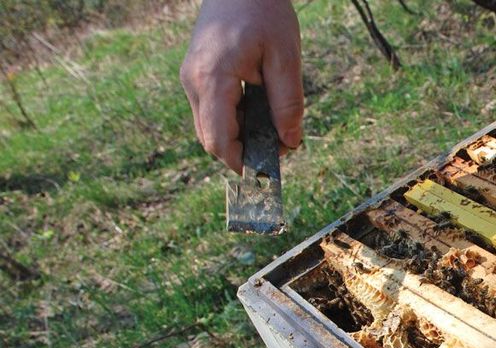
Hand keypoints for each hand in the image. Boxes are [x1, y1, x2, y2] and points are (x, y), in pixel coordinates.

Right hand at [179, 0, 303, 173]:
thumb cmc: (264, 12)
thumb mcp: (285, 57)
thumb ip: (288, 103)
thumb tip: (291, 143)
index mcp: (213, 79)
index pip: (218, 140)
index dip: (241, 162)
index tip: (269, 170)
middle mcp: (194, 82)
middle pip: (210, 140)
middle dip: (242, 152)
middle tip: (279, 147)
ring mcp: (191, 78)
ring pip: (209, 127)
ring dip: (238, 136)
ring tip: (273, 127)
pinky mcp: (196, 74)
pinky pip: (211, 111)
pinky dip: (233, 120)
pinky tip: (259, 111)